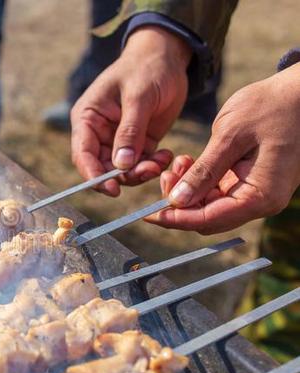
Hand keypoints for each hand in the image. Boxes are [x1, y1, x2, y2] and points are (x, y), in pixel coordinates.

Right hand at [70, 26, 190, 195]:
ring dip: (140, 172)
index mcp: (88, 118)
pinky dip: (152, 165)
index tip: (112, 189)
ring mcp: (118, 140)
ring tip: (160, 161)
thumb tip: (121, 165)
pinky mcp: (138, 143)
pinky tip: (166, 155)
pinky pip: (141, 164)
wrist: (168, 56)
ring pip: (122, 170)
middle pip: (102, 167)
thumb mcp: (138, 97)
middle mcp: (98, 133)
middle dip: (123, 175)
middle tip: (149, 171)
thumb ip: (129, 131)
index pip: (83, 154)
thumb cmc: (146, 68)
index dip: (93, 175)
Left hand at [147, 64, 299, 233]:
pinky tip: (187, 162)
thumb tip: (177, 202)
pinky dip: (199, 181)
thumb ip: (204, 171)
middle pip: (208, 218)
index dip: (175, 219)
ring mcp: (257, 193)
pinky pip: (218, 192)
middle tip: (164, 175)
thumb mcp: (230, 135)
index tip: (147, 214)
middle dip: (180, 204)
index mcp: (260, 195)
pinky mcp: (251, 182)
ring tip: (177, 163)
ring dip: (187, 191)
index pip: (209, 220)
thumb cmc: (271, 106)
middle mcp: (261, 202)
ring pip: (210, 206)